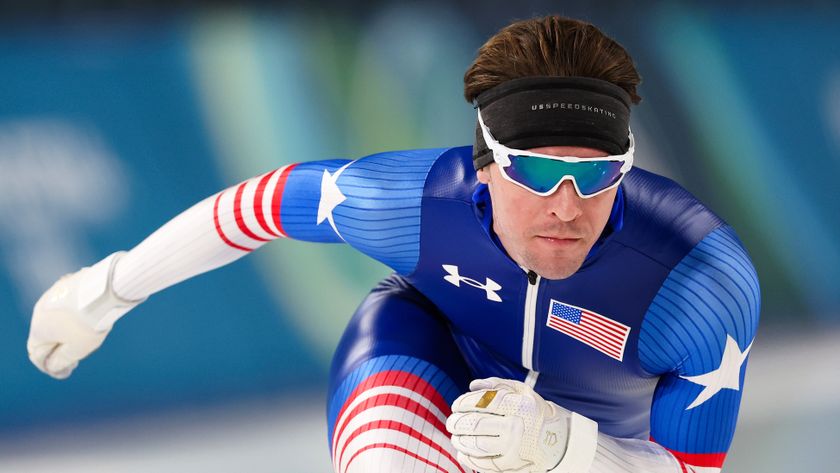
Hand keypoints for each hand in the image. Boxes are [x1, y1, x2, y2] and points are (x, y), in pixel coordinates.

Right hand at [27, 252, 141, 378]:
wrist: (104, 290)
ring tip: (87, 334)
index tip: (66, 370)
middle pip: (46, 335)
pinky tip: (91, 316)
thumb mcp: (77, 349)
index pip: (36, 353)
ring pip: (57, 318)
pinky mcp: (67, 284)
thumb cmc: (89, 322)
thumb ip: (61, 361)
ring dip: (68, 329)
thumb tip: (53, 366)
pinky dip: (75, 314)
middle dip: (59, 347)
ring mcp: (53, 295)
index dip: (49, 365)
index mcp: (38, 328)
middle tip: (78, 354)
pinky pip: (68, 304)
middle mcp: (40, 310)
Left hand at [446, 377, 597, 472]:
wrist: (555, 440)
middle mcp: (517, 427)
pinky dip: (468, 458)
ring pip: (476, 445)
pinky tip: (463, 451)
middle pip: (477, 425)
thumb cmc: (532, 411)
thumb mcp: (522, 391)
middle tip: (451, 422)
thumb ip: (497, 384)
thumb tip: (472, 386)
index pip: (483, 402)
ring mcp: (514, 448)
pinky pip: (482, 463)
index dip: (464, 403)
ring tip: (456, 436)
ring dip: (460, 441)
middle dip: (457, 423)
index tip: (456, 405)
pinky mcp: (511, 465)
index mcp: (519, 406)